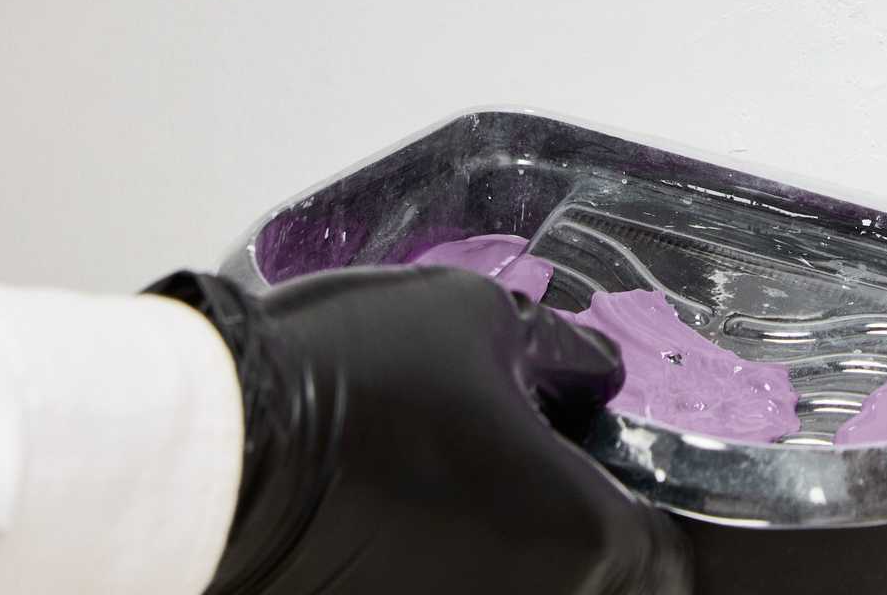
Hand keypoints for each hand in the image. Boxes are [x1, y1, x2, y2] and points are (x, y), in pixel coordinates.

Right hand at [150, 265, 688, 594]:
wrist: (222, 455)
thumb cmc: (357, 380)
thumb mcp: (485, 319)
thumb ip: (563, 356)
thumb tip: (594, 374)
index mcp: (584, 544)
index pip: (663, 556)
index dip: (646, 504)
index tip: (612, 464)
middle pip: (595, 578)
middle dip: (574, 530)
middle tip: (538, 458)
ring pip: (519, 584)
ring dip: (508, 550)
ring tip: (466, 480)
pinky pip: (455, 590)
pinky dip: (454, 565)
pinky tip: (418, 511)